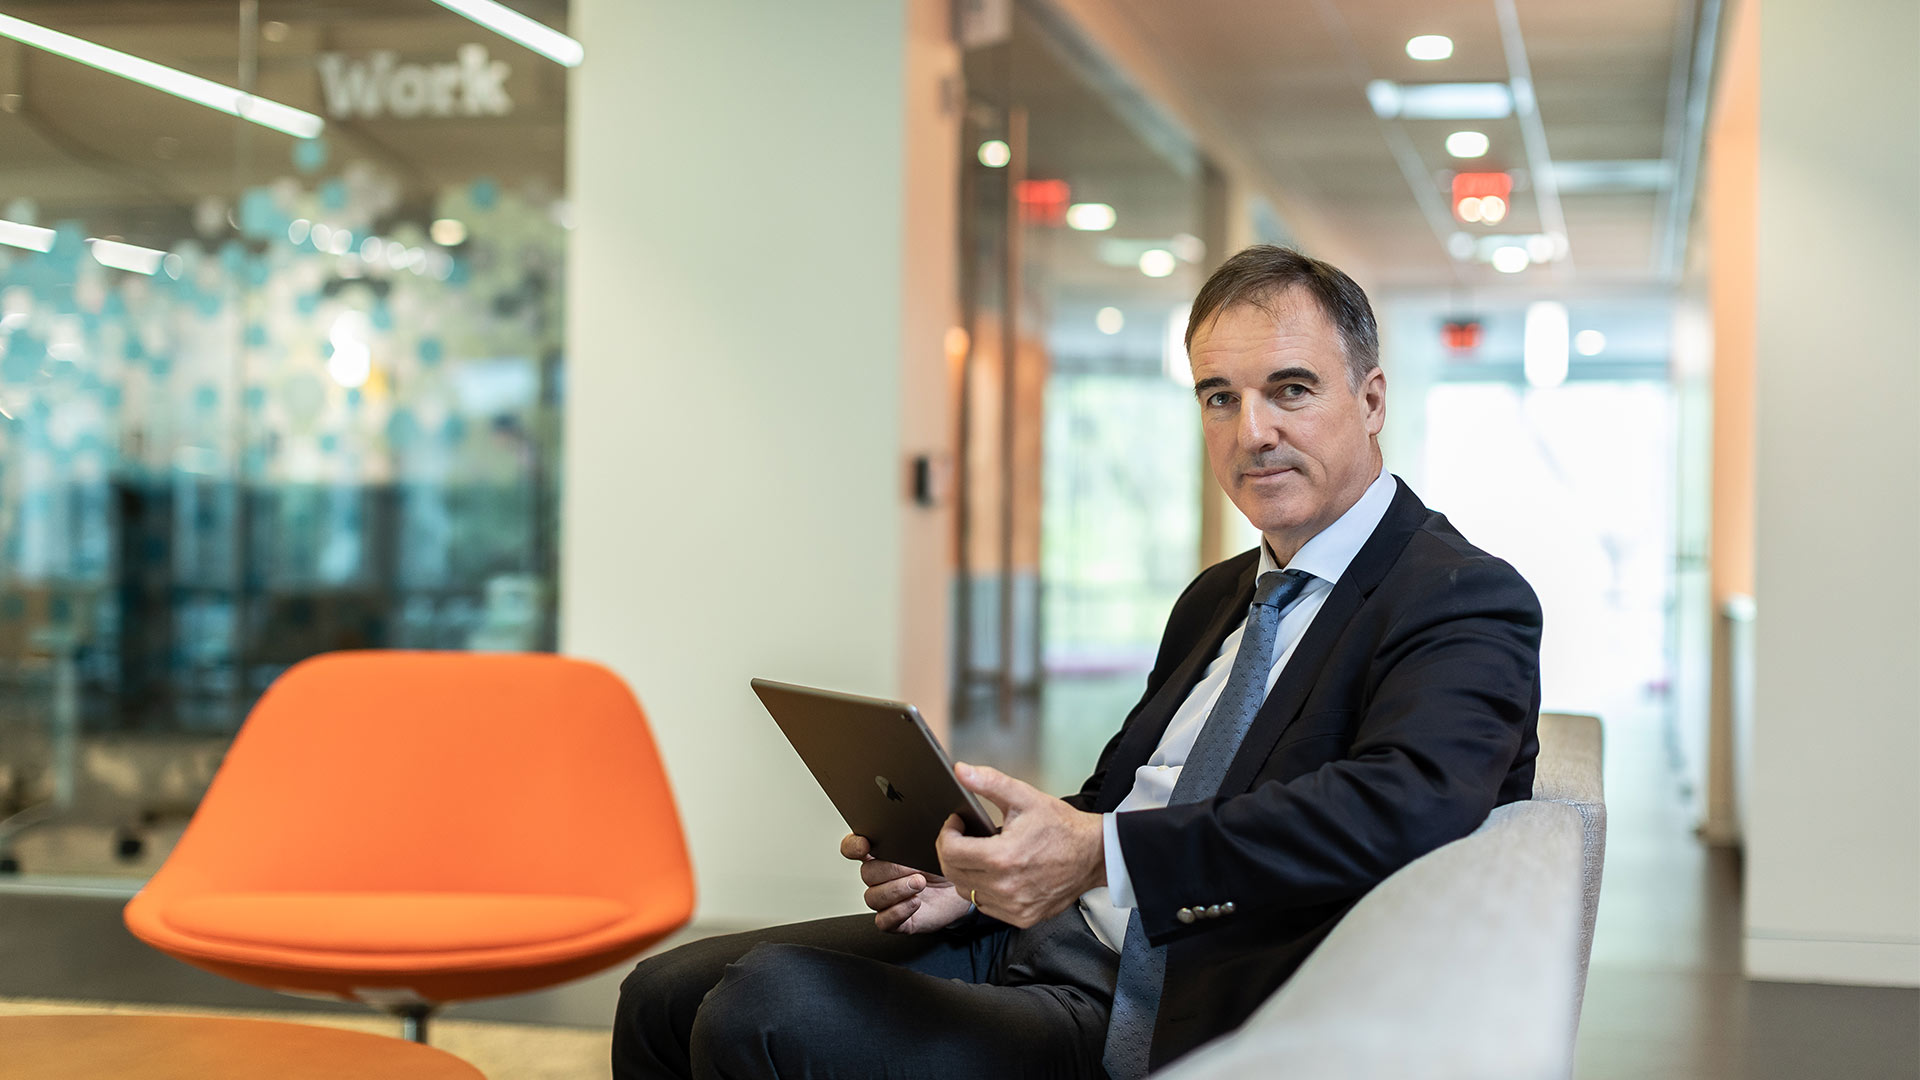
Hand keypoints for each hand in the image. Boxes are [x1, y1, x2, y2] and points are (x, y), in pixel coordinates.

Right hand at [840, 833, 975, 933]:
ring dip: (896, 890)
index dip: (853, 846)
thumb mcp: (932, 844)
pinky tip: (915, 902)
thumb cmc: (942, 864)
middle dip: (891, 870)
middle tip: (915, 869)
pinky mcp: (896, 920)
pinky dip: (898, 912)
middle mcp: (880, 877)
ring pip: (873, 897)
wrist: (960, 888)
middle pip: (867, 873)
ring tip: (920, 883)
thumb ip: (915, 837)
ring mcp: (886, 899)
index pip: (852, 847)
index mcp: (881, 853)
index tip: (864, 845)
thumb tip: (911, 826)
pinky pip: (883, 921)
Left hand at [935, 762, 1105, 927]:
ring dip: (965, 871)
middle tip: (964, 835)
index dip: (947, 833)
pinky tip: (996, 873)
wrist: (1094, 854)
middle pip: (953, 873)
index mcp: (1003, 857)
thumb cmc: (1061, 827)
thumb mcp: (1024, 797)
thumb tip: (961, 771)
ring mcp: (1014, 906)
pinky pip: (986, 905)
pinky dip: (983, 889)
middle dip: (951, 851)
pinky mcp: (1022, 917)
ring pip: (966, 891)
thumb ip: (989, 783)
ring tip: (981, 853)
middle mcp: (1006, 887)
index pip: (951, 851)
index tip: (957, 823)